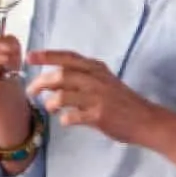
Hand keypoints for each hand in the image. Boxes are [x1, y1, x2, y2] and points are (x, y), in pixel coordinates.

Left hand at [26, 50, 152, 142]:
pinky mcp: (99, 115)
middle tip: (31, 91)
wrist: (145, 120)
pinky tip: (66, 120)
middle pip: (60, 75)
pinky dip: (64, 119)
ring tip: (49, 108)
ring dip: (50, 103)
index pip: (68, 57)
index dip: (47, 56)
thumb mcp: (104, 81)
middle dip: (40, 82)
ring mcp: (97, 97)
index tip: (29, 57)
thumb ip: (82, 77)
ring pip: (62, 95)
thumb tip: (52, 80)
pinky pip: (72, 116)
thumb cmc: (122, 101)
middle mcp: (96, 79)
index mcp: (96, 68)